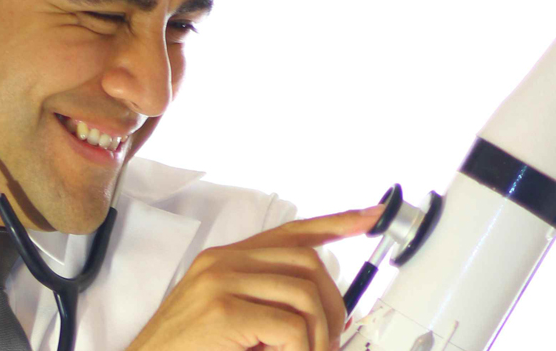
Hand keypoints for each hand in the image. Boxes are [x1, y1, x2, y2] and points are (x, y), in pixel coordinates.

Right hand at [125, 206, 384, 350]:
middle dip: (334, 304)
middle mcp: (223, 263)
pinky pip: (289, 326)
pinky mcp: (222, 313)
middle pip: (308, 262)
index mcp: (224, 260)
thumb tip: (318, 309)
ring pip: (305, 294)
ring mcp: (221, 284)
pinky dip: (302, 349)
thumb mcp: (226, 317)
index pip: (291, 232)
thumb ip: (263, 301)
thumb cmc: (184, 350)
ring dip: (320, 334)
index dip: (336, 223)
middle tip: (331, 341)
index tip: (371, 218)